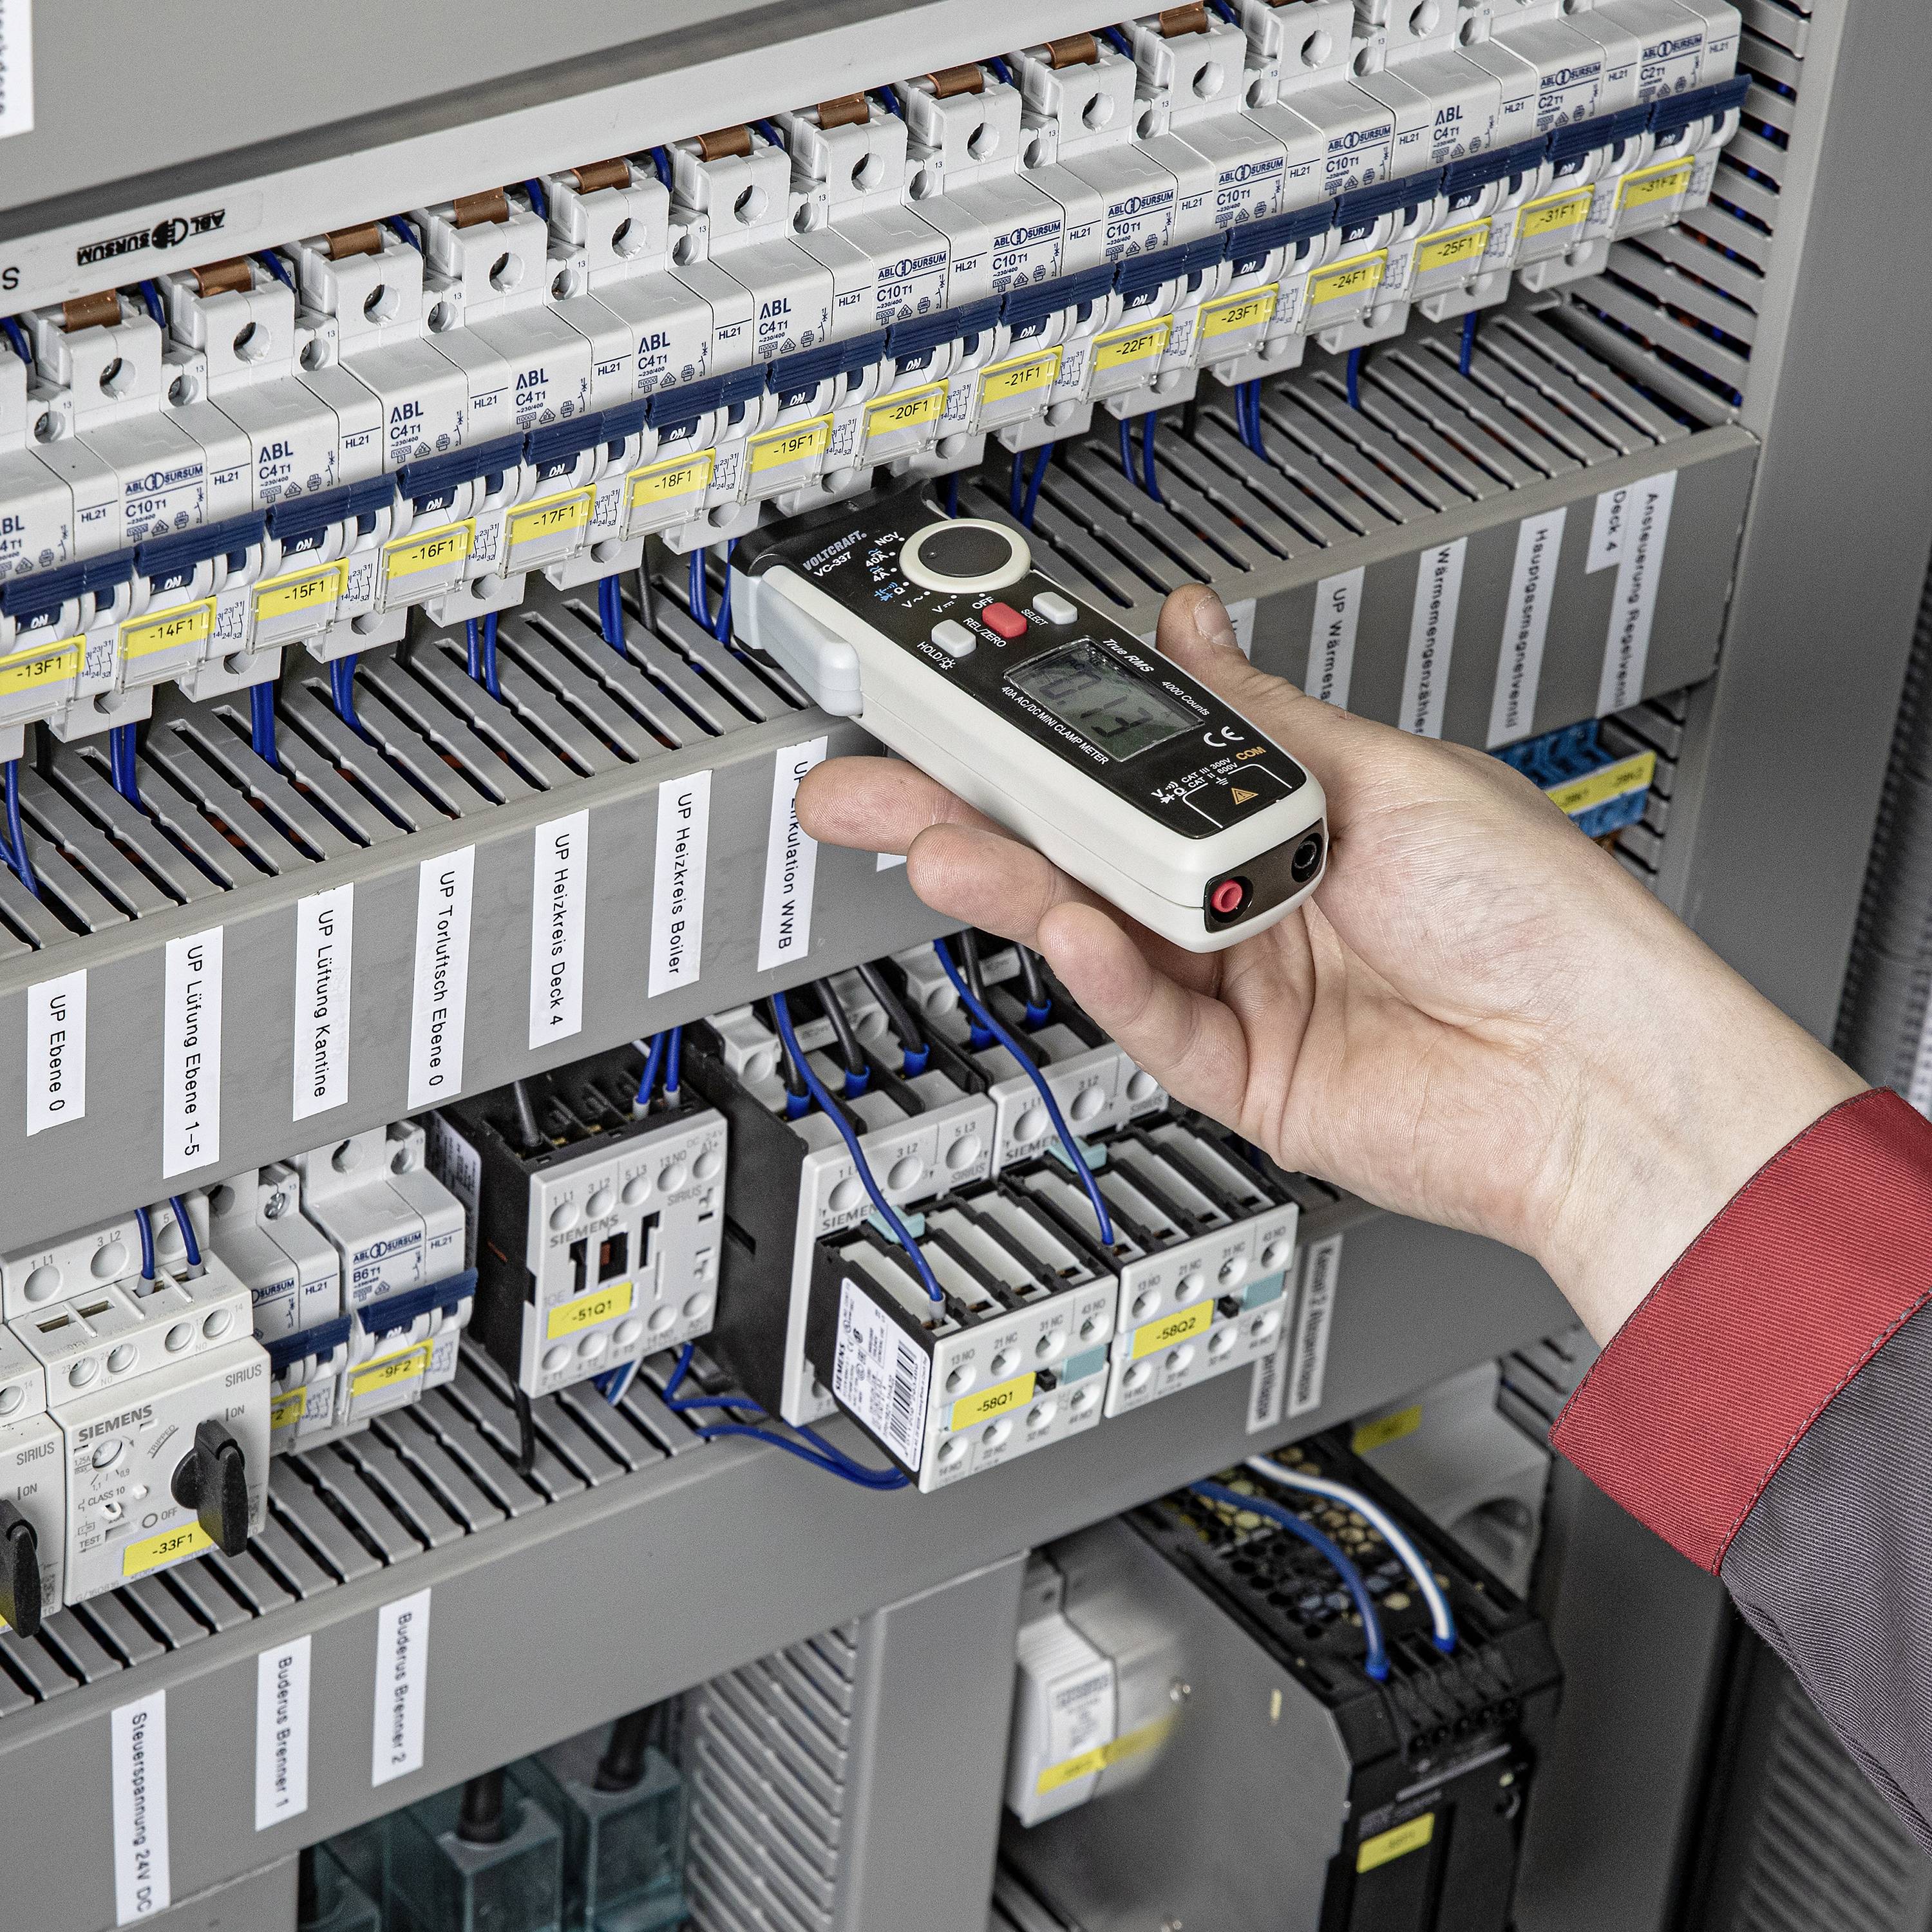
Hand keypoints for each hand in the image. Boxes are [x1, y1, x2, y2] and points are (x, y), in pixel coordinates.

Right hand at [795, 584, 1862, 1341]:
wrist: (1601, 1070)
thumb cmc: (1537, 915)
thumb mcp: (1382, 774)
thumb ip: (1255, 720)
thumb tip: (1190, 629)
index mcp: (1279, 808)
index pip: (1122, 762)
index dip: (1032, 734)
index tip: (948, 703)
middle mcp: (1247, 895)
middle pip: (1081, 849)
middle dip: (968, 811)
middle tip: (870, 784)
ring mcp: (1239, 985)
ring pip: (1094, 930)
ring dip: (1014, 888)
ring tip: (939, 849)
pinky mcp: (1239, 1073)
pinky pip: (1148, 1018)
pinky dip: (1106, 973)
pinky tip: (1074, 927)